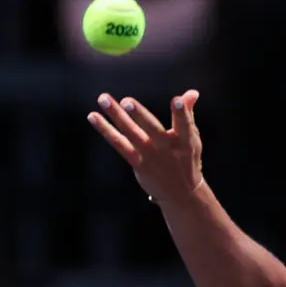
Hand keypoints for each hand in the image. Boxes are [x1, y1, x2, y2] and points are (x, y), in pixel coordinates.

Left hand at [87, 90, 203, 203]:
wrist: (181, 194)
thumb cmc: (187, 160)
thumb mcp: (192, 139)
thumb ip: (187, 115)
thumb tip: (192, 93)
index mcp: (185, 141)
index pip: (185, 124)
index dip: (181, 113)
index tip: (176, 100)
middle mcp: (167, 148)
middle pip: (152, 128)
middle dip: (140, 115)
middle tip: (127, 101)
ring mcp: (150, 156)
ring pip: (131, 133)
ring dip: (116, 116)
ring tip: (103, 99)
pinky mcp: (137, 163)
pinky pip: (119, 144)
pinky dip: (105, 130)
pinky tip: (93, 116)